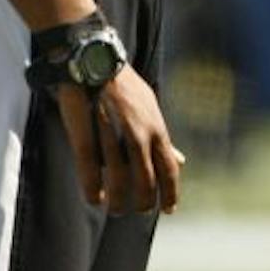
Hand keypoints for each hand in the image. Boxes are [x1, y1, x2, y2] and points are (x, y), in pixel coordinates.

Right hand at [53, 67, 184, 214]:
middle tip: (136, 210)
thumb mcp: (151, 109)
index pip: (169, 170)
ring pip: (119, 184)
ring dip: (117, 203)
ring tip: (113, 208)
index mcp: (156, 129)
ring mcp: (113, 138)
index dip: (171, 194)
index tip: (169, 210)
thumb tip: (181, 161)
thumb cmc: (123, 86)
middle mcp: (139, 136)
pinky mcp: (88, 137)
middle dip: (142, 203)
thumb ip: (163, 139)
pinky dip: (93, 192)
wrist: (93, 60)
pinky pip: (91, 174)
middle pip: (146, 183)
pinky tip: (94, 199)